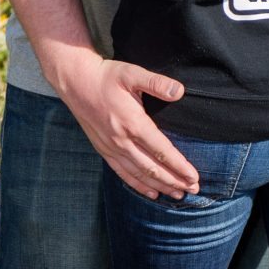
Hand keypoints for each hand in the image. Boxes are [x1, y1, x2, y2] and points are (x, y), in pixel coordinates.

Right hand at [49, 48, 198, 197]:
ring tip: (178, 195)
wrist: (75, 82)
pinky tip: (152, 193)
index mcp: (133, 123)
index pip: (162, 150)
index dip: (179, 166)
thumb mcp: (132, 73)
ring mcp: (112, 148)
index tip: (194, 177)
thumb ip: (157, 83)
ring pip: (140, 174)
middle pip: (153, 168)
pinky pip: (123, 173)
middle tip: (193, 189)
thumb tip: (180, 91)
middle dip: (175, 181)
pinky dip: (139, 185)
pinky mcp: (104, 150)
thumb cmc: (106, 76)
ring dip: (160, 186)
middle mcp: (122, 140)